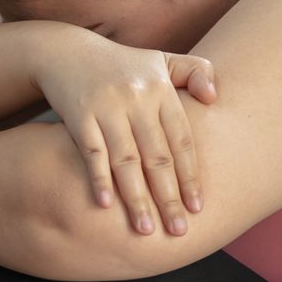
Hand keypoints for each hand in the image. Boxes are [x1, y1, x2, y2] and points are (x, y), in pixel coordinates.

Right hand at [31, 29, 218, 235]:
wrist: (66, 51)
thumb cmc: (121, 65)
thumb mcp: (161, 59)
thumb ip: (194, 72)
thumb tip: (215, 98)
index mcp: (161, 89)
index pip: (182, 140)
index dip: (190, 175)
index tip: (198, 207)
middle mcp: (137, 98)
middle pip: (157, 157)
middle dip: (168, 197)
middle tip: (178, 230)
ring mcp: (107, 107)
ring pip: (127, 161)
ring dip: (137, 198)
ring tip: (146, 229)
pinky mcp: (79, 115)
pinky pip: (92, 153)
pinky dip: (99, 179)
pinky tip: (106, 205)